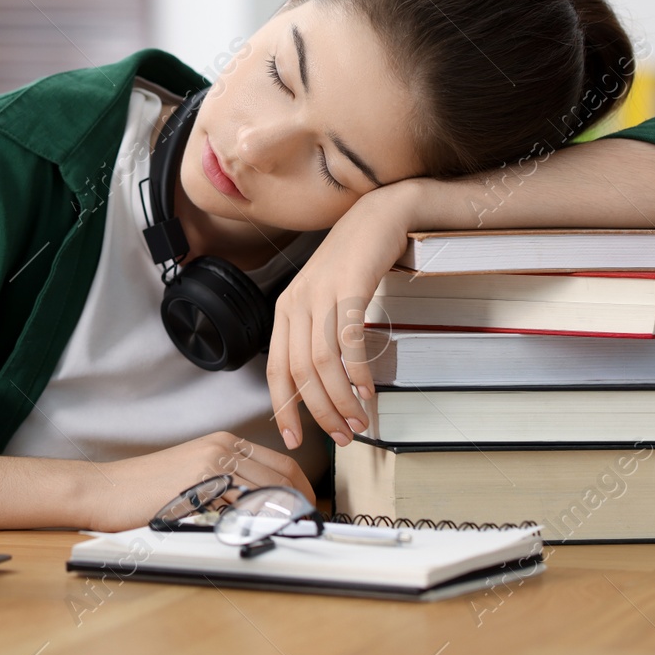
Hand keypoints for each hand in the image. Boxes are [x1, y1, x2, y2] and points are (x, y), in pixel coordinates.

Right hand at [82, 431, 315, 532]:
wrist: (106, 488)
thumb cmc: (143, 488)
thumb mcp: (191, 473)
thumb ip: (225, 480)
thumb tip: (260, 505)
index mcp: (221, 443)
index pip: (279, 462)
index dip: (301, 487)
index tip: (307, 506)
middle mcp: (221, 448)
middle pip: (280, 477)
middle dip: (300, 503)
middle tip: (307, 525)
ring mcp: (211, 465)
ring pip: (267, 490)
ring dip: (285, 514)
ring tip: (292, 533)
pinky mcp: (200, 486)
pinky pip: (242, 505)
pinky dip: (260, 521)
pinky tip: (265, 534)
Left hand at [265, 182, 416, 449]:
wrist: (378, 216)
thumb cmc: (353, 261)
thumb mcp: (324, 298)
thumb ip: (317, 334)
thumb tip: (323, 385)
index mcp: (285, 309)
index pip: (276, 370)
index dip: (284, 408)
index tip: (294, 438)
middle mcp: (296, 303)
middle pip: (299, 373)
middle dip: (319, 413)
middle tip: (340, 436)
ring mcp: (321, 294)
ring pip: (322, 363)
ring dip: (340, 400)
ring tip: (358, 421)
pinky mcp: (349, 289)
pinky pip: (348, 342)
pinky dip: (357, 373)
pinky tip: (367, 390)